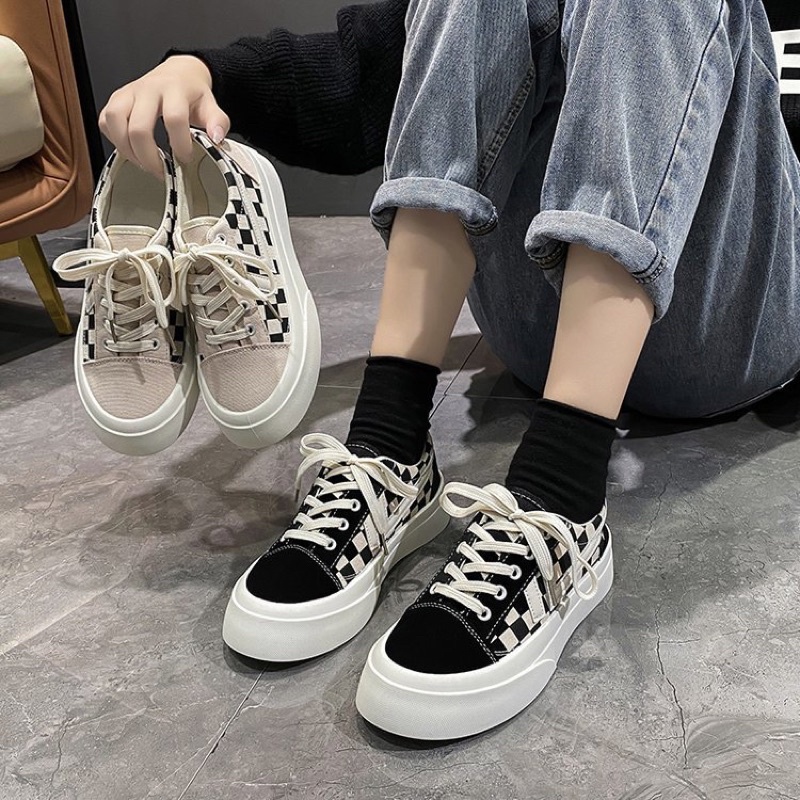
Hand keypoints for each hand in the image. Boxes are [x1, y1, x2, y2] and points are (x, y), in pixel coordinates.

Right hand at [99, 55, 229, 175]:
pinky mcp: (115, 100)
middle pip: (139, 127)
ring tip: (144, 163)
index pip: (174, 119)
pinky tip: (131, 150)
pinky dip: (114, 140)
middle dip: (149, 157)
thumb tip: (217, 138)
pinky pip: (104, 121)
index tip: (186, 159)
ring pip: (114, 122)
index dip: (180, 144)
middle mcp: (147, 89)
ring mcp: (127, 93)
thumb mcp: (211, 106)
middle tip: (162, 171)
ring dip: (127, 150)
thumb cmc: (192, 94)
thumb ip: (218, 122)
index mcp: (174, 89)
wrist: (178, 73)